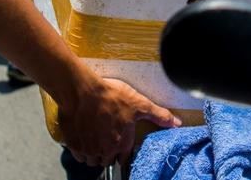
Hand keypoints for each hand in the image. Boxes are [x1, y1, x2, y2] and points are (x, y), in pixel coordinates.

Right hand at [58, 75, 180, 165]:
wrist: (83, 91)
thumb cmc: (111, 96)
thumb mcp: (140, 103)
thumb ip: (159, 115)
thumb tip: (177, 123)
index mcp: (121, 143)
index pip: (123, 160)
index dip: (122, 152)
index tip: (120, 144)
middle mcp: (105, 150)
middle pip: (107, 160)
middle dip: (108, 152)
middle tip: (108, 136)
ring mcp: (88, 149)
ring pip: (92, 159)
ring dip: (95, 152)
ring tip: (96, 136)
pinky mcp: (74, 145)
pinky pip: (79, 155)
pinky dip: (81, 150)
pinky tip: (84, 137)